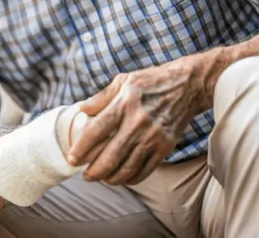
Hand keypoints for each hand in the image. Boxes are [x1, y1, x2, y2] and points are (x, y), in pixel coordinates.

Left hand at [68, 50, 223, 185]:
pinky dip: (130, 178)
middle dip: (94, 171)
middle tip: (85, 175)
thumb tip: (81, 111)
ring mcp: (153, 136)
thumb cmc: (150, 81)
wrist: (186, 86)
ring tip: (101, 178)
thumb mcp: (123, 81)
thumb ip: (101, 98)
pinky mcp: (165, 146)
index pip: (97, 130)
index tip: (72, 158)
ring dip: (111, 178)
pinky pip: (145, 170)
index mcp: (124, 102)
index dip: (82, 148)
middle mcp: (138, 121)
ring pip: (127, 168)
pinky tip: (122, 177)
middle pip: (111, 156)